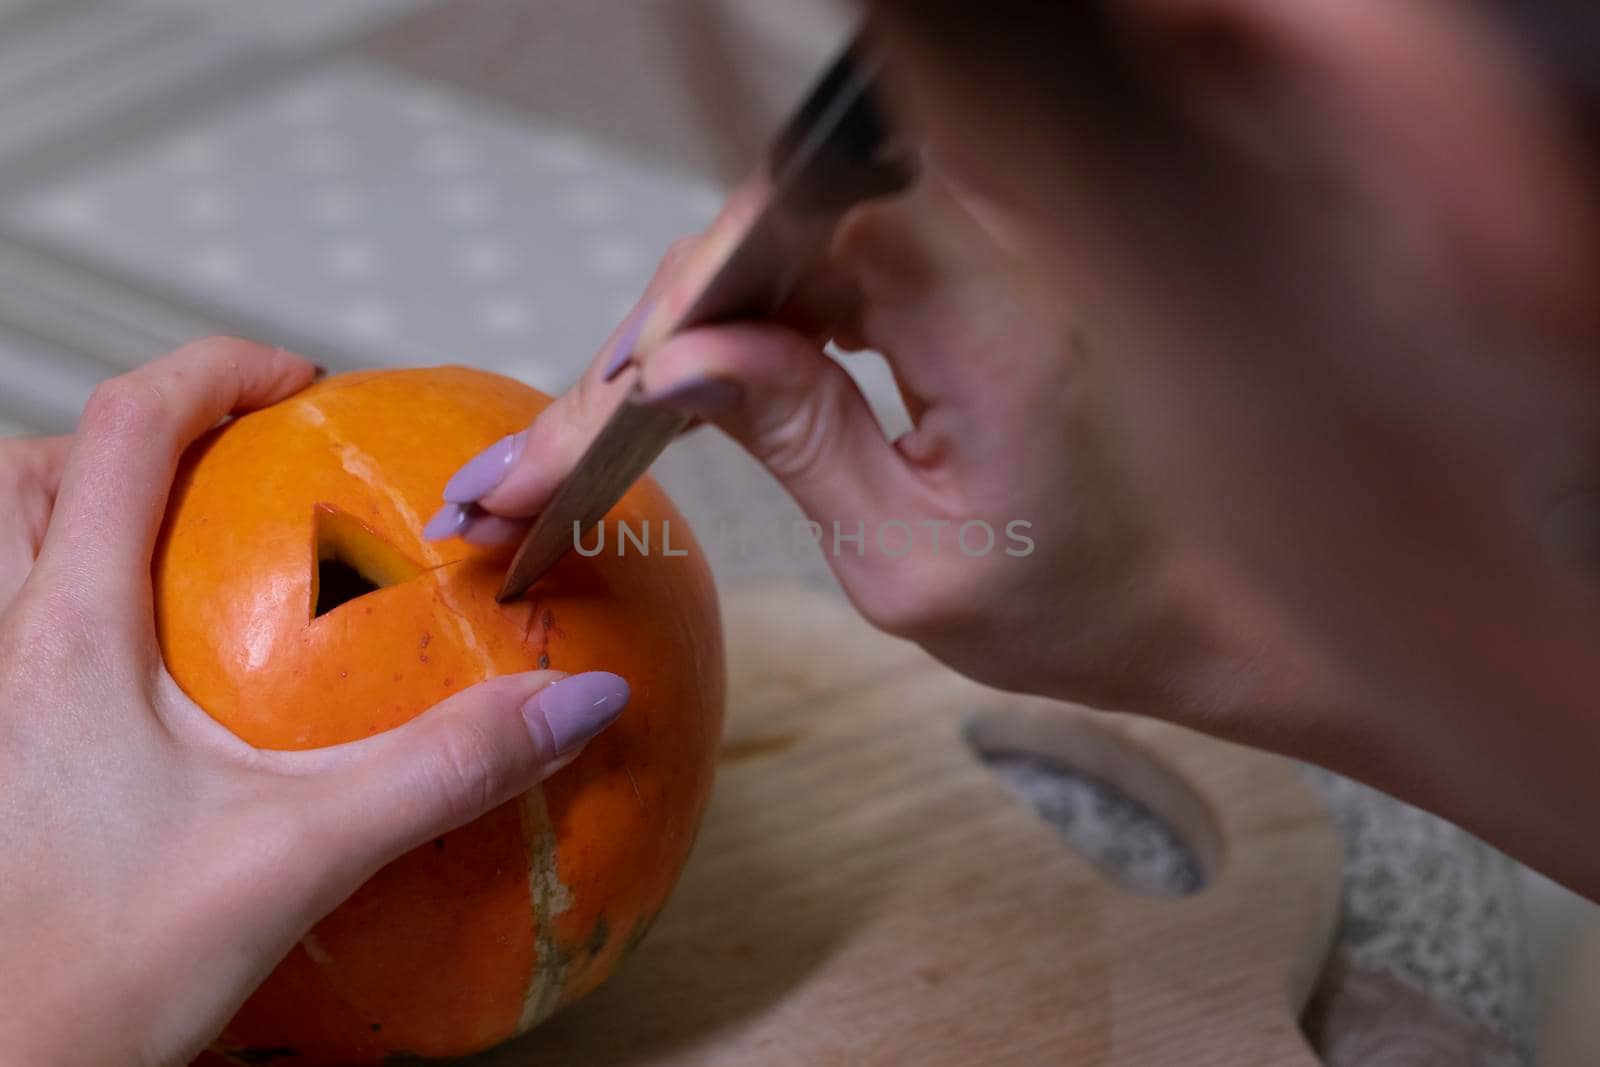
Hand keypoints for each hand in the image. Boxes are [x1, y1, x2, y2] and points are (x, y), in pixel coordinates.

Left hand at [0, 340, 628, 1065]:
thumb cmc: (91, 979)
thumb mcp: (299, 857)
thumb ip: (445, 768)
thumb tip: (579, 698)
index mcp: (63, 635)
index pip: (130, 429)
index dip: (218, 369)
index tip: (299, 383)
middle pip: (24, 467)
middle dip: (123, 434)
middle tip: (221, 467)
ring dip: (66, 508)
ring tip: (161, 544)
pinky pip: (0, 630)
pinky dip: (52, 598)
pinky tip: (128, 677)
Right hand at [431, 178, 1272, 719]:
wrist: (1174, 604)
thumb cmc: (1068, 603)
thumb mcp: (904, 559)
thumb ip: (790, 438)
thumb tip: (675, 362)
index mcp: (995, 320)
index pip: (808, 224)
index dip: (696, 288)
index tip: (618, 383)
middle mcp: (991, 256)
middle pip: (783, 227)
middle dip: (667, 323)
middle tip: (573, 422)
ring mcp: (975, 257)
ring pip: (789, 245)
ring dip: (696, 327)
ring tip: (608, 421)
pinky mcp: (957, 276)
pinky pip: (825, 266)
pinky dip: (752, 325)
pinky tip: (696, 390)